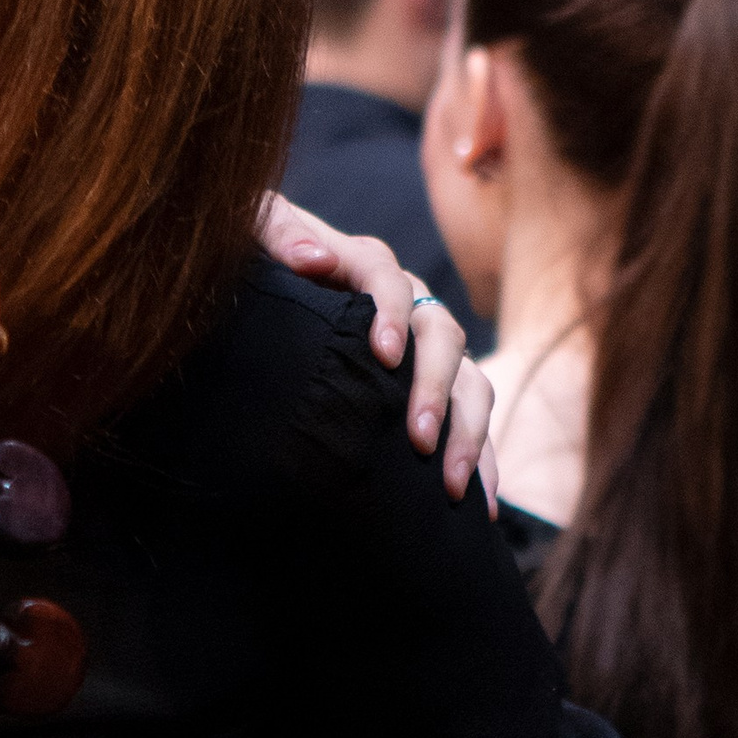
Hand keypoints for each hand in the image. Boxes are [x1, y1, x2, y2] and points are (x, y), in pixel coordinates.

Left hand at [257, 193, 494, 501]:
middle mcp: (410, 303)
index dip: (391, 314)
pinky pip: (473, 420)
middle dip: (434, 390)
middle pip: (441, 336)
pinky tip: (480, 505)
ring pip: (469, 382)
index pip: (387, 279)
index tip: (383, 356)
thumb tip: (312, 259)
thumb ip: (279, 233)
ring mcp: (429, 347)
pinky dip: (482, 460)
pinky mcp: (438, 387)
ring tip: (453, 486)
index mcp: (364, 265)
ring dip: (468, 434)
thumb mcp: (255, 232)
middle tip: (419, 440)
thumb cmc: (260, 266)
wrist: (274, 298)